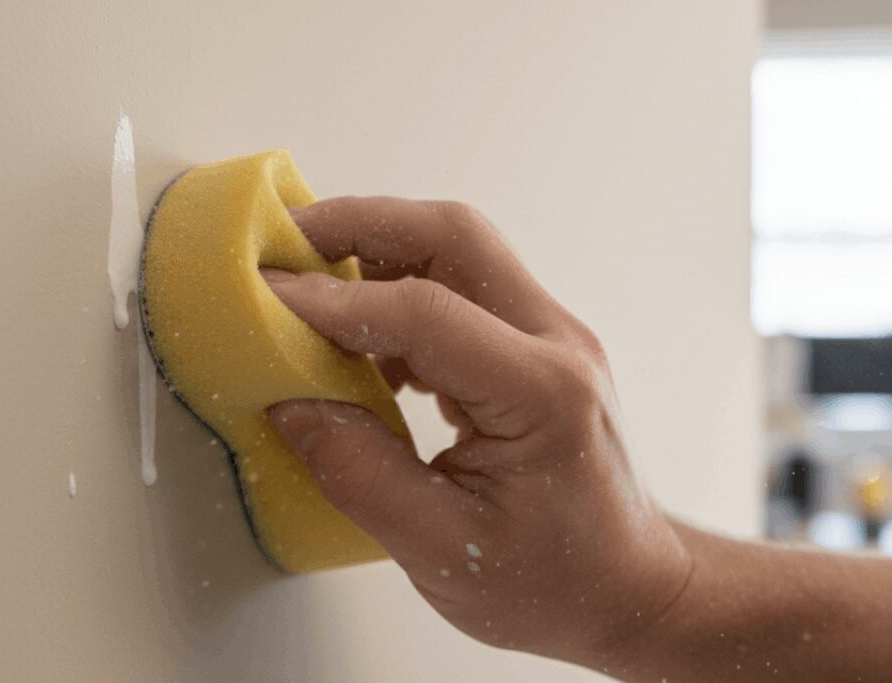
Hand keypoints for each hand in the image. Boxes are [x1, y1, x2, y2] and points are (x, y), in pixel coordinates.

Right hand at [262, 197, 691, 664]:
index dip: (334, 300)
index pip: (427, 313)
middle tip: (279, 243)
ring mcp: (548, 335)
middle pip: (452, 235)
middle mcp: (555, 342)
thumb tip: (289, 402)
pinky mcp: (528, 344)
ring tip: (303, 287)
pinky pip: (458, 286)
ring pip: (456, 248)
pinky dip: (394, 290)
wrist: (628, 589)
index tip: (263, 300)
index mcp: (542, 394)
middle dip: (357, 224)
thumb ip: (359, 473)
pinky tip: (352, 337)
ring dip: (374, 249)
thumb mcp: (442, 552)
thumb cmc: (554, 584)